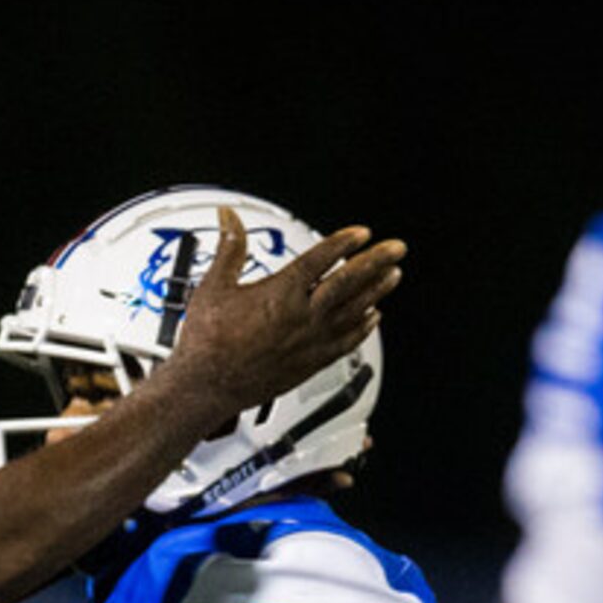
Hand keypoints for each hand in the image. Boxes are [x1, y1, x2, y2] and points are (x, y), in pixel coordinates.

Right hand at [164, 206, 404, 416]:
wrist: (206, 386)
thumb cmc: (207, 340)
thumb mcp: (214, 285)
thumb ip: (229, 247)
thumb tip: (227, 216)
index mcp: (280, 294)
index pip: (321, 260)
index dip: (344, 243)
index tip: (362, 233)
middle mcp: (302, 317)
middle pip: (349, 283)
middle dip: (376, 262)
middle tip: (397, 248)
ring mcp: (310, 341)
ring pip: (353, 312)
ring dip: (376, 292)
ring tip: (393, 276)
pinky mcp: (310, 363)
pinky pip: (346, 343)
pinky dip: (362, 328)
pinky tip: (373, 318)